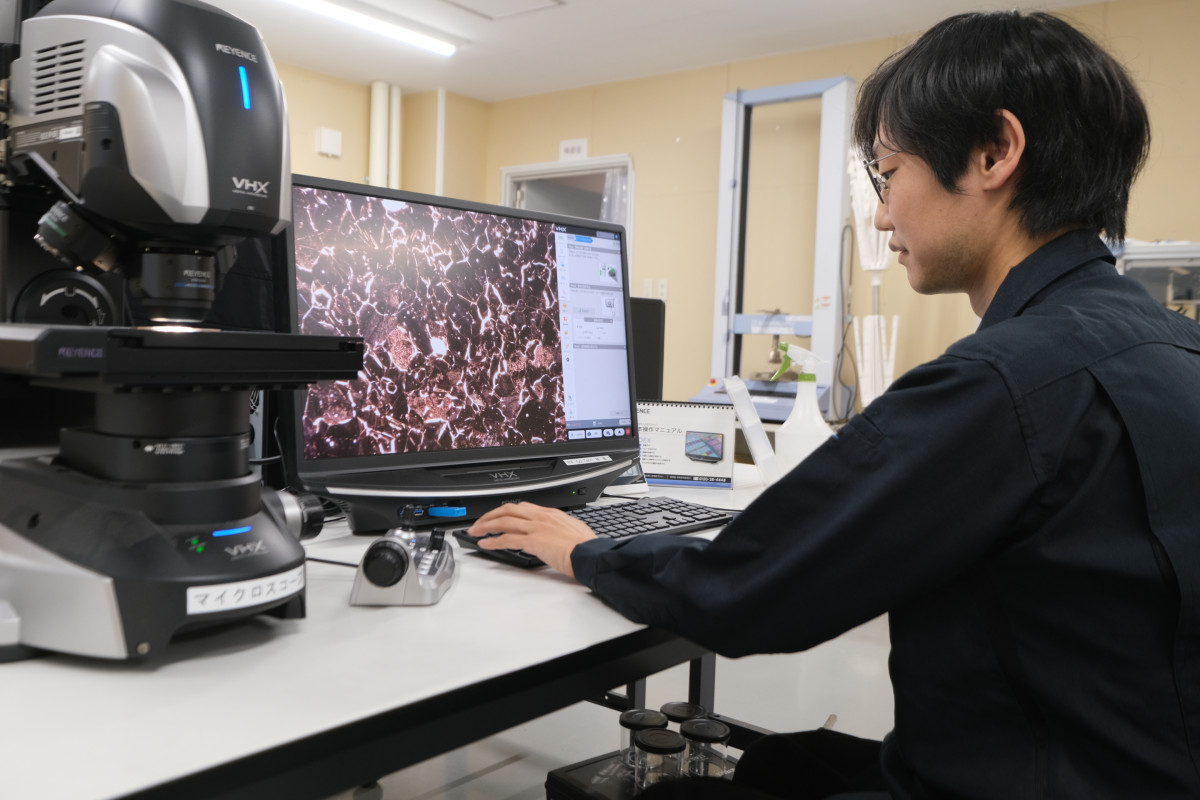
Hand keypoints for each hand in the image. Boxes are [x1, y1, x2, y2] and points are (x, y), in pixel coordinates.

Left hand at [467, 502, 596, 576]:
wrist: (589, 554)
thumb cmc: (585, 547)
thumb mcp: (572, 530)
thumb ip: (559, 530)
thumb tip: (555, 535)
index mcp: (550, 513)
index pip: (522, 507)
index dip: (506, 511)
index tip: (498, 517)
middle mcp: (541, 517)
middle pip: (508, 509)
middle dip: (490, 515)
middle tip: (480, 523)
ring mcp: (536, 528)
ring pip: (503, 521)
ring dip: (486, 526)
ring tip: (476, 532)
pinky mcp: (532, 541)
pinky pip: (506, 538)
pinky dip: (492, 541)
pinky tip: (485, 544)